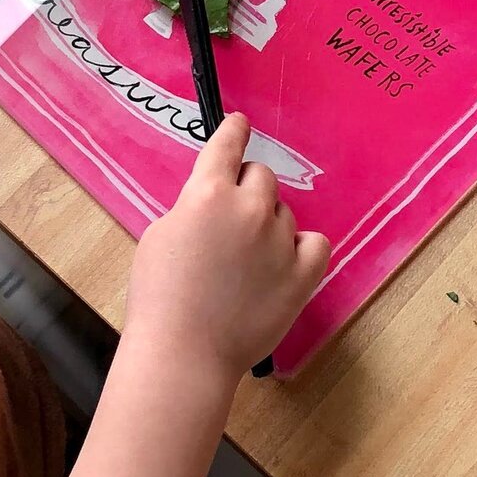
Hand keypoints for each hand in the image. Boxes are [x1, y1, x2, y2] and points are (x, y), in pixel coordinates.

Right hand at [127, 115, 328, 380]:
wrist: (184, 352)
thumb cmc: (159, 297)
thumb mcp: (161, 235)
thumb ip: (193, 208)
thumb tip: (215, 203)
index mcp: (208, 194)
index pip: (227, 145)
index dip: (234, 131)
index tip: (240, 124)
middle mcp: (249, 208)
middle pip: (262, 177)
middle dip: (247, 191)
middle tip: (232, 223)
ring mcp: (280, 241)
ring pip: (285, 213)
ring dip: (269, 225)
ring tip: (248, 263)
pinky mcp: (303, 274)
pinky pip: (317, 244)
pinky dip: (303, 249)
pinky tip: (286, 263)